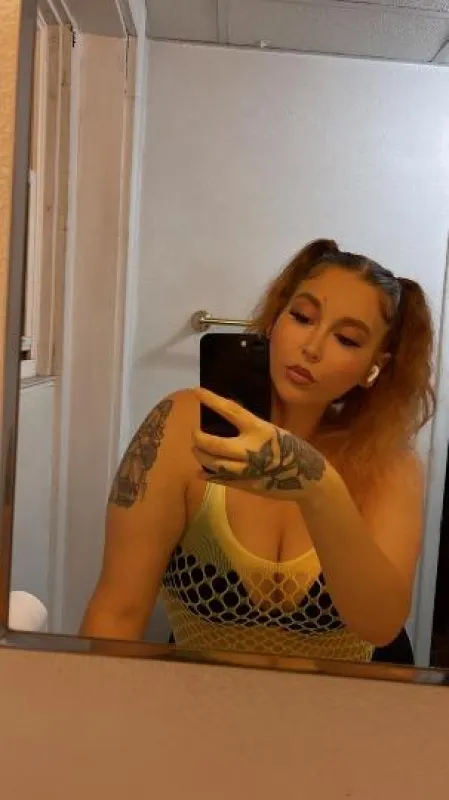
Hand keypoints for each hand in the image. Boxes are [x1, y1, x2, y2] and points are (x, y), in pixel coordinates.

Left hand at [192, 388, 325, 500]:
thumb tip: (226, 421)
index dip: (211, 400)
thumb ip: (250, 429)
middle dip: (197, 437)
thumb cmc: (292, 450)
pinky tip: (201, 470)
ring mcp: (245, 469)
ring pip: (211, 462)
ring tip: (197, 449)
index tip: (197, 393)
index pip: (230, 410)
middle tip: (195, 432)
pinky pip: (218, 479)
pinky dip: (206, 473)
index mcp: (260, 429)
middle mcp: (250, 449)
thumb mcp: (273, 431)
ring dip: (199, 455)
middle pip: (212, 443)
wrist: (308, 478)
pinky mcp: (244, 485)